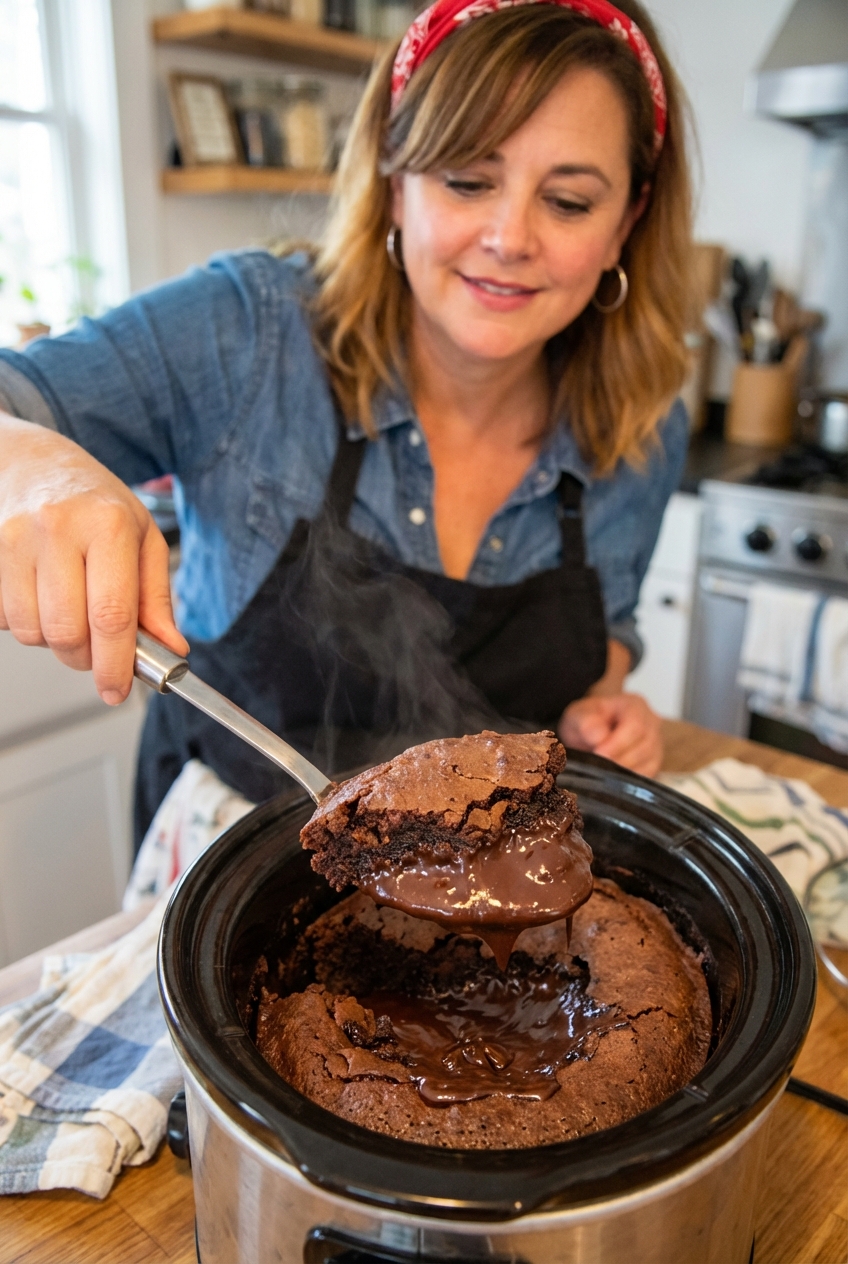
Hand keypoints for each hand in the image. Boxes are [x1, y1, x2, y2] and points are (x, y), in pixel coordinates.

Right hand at [0, 413, 187, 703]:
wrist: (33, 462)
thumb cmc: (95, 503)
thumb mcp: (143, 538)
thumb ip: (156, 598)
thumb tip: (170, 649)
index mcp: (108, 524)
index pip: (111, 614)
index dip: (115, 664)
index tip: (118, 690)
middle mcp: (58, 528)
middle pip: (67, 632)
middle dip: (85, 658)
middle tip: (97, 651)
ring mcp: (15, 538)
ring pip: (31, 631)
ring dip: (53, 640)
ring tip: (69, 611)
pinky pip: (4, 619)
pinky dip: (25, 624)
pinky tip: (40, 597)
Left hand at [558, 692, 662, 777]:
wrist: (590, 733)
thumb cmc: (587, 721)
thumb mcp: (579, 715)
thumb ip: (586, 722)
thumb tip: (599, 737)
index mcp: (635, 705)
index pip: (636, 725)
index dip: (618, 742)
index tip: (598, 753)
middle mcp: (652, 723)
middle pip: (645, 745)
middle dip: (619, 759)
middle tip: (597, 766)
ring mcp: (656, 744)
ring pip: (649, 762)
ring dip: (624, 771)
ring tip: (602, 771)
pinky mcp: (653, 763)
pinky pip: (648, 775)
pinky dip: (629, 780)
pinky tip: (612, 778)